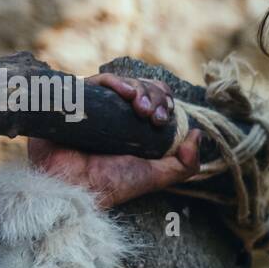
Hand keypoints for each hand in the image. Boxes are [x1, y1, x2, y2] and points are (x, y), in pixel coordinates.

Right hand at [28, 74, 202, 208]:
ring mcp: (98, 107)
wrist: (71, 186)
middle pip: (145, 88)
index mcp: (136, 130)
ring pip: (126, 83)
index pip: (157, 102)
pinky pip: (100, 81)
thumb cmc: (110, 184)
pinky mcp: (78, 100)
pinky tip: (127, 93)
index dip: (166, 103)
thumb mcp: (156, 177)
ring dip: (141, 89)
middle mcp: (118, 115)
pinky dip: (118, 82)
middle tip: (154, 116)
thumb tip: (198, 134)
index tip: (164, 119)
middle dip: (156, 97)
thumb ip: (184, 164)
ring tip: (142, 109)